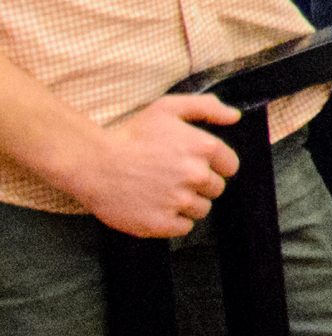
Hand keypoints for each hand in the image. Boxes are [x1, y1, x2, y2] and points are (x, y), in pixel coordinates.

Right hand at [71, 95, 239, 237]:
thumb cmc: (131, 134)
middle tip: (172, 177)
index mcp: (204, 148)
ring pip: (201, 209)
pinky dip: (173, 221)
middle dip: (199, 184)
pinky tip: (155, 206)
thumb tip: (234, 117)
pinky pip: (184, 227)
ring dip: (186, 203)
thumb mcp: (167, 109)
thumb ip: (206, 108)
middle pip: (216, 189)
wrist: (93, 163)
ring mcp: (179, 201)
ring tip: (161, 191)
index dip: (213, 166)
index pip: (230, 166)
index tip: (193, 164)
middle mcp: (196, 175)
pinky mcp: (162, 224)